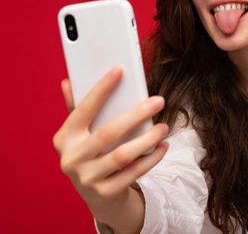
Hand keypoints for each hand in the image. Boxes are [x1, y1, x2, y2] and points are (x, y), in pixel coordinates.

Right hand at [53, 67, 168, 222]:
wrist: (98, 197)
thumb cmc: (93, 155)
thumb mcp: (82, 134)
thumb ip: (78, 109)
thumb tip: (68, 81)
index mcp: (64, 138)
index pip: (83, 109)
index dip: (101, 89)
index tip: (119, 70)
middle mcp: (72, 159)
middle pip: (109, 132)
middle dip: (137, 114)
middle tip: (159, 101)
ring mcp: (87, 178)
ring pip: (123, 155)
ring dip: (148, 139)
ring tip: (164, 127)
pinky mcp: (105, 193)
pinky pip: (134, 172)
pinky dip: (152, 158)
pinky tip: (163, 146)